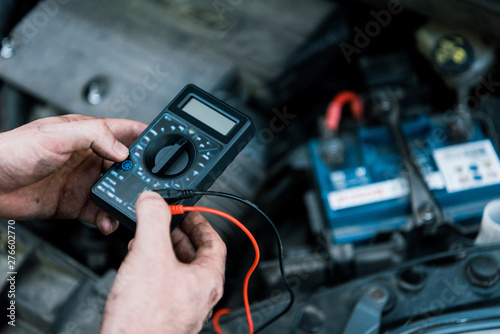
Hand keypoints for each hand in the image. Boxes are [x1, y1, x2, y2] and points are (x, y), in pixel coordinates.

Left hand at [0, 114, 145, 233]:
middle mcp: (90, 158)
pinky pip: (100, 212)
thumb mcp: (56, 135)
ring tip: (127, 206)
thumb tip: (123, 151)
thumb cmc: (13, 151)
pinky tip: (106, 221)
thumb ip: (94, 136)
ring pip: (116, 191)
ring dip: (125, 200)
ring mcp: (84, 181)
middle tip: (148, 186)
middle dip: (140, 175)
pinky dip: (107, 218)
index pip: (125, 131)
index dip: (146, 135)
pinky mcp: (75, 203)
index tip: (164, 143)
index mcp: (88, 135)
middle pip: (127, 165)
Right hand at [101, 192, 225, 333]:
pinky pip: (164, 284)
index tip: (189, 212)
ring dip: (164, 250)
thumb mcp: (150, 255)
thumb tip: (153, 200)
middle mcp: (199, 295)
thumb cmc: (145, 317)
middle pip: (196, 255)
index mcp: (207, 279)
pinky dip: (153, 268)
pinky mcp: (164, 315)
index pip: (215, 242)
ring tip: (146, 240)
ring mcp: (182, 307)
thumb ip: (154, 220)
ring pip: (178, 270)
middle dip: (178, 235)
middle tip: (165, 223)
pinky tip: (136, 265)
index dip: (202, 222)